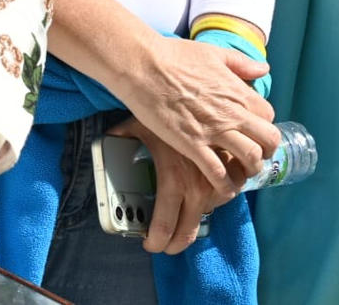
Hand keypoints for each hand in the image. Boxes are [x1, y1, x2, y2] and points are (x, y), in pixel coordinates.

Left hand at [109, 118, 232, 254]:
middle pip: (187, 232)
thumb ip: (120, 139)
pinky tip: (201, 193)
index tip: (150, 244)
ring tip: (180, 216)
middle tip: (165, 243)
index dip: (156, 241)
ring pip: (206, 214)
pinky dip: (213, 198)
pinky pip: (224, 195)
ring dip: (193, 217)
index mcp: (172, 181)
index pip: (164, 226)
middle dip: (174, 243)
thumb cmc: (163, 109)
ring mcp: (216, 182)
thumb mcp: (136, 125)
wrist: (202, 95)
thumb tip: (107, 142)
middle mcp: (196, 188)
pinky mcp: (232, 172)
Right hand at [115, 35, 277, 194]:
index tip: (253, 132)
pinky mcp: (192, 145)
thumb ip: (241, 63)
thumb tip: (264, 68)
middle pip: (269, 141)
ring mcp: (213, 131)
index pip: (269, 116)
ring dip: (249, 170)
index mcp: (238, 91)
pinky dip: (225, 184)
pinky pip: (218, 172)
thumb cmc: (173, 56)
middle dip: (266, 152)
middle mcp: (232, 113)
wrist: (143, 66)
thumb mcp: (213, 53)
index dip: (263, 126)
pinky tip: (222, 186)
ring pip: (250, 159)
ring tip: (240, 172)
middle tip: (254, 156)